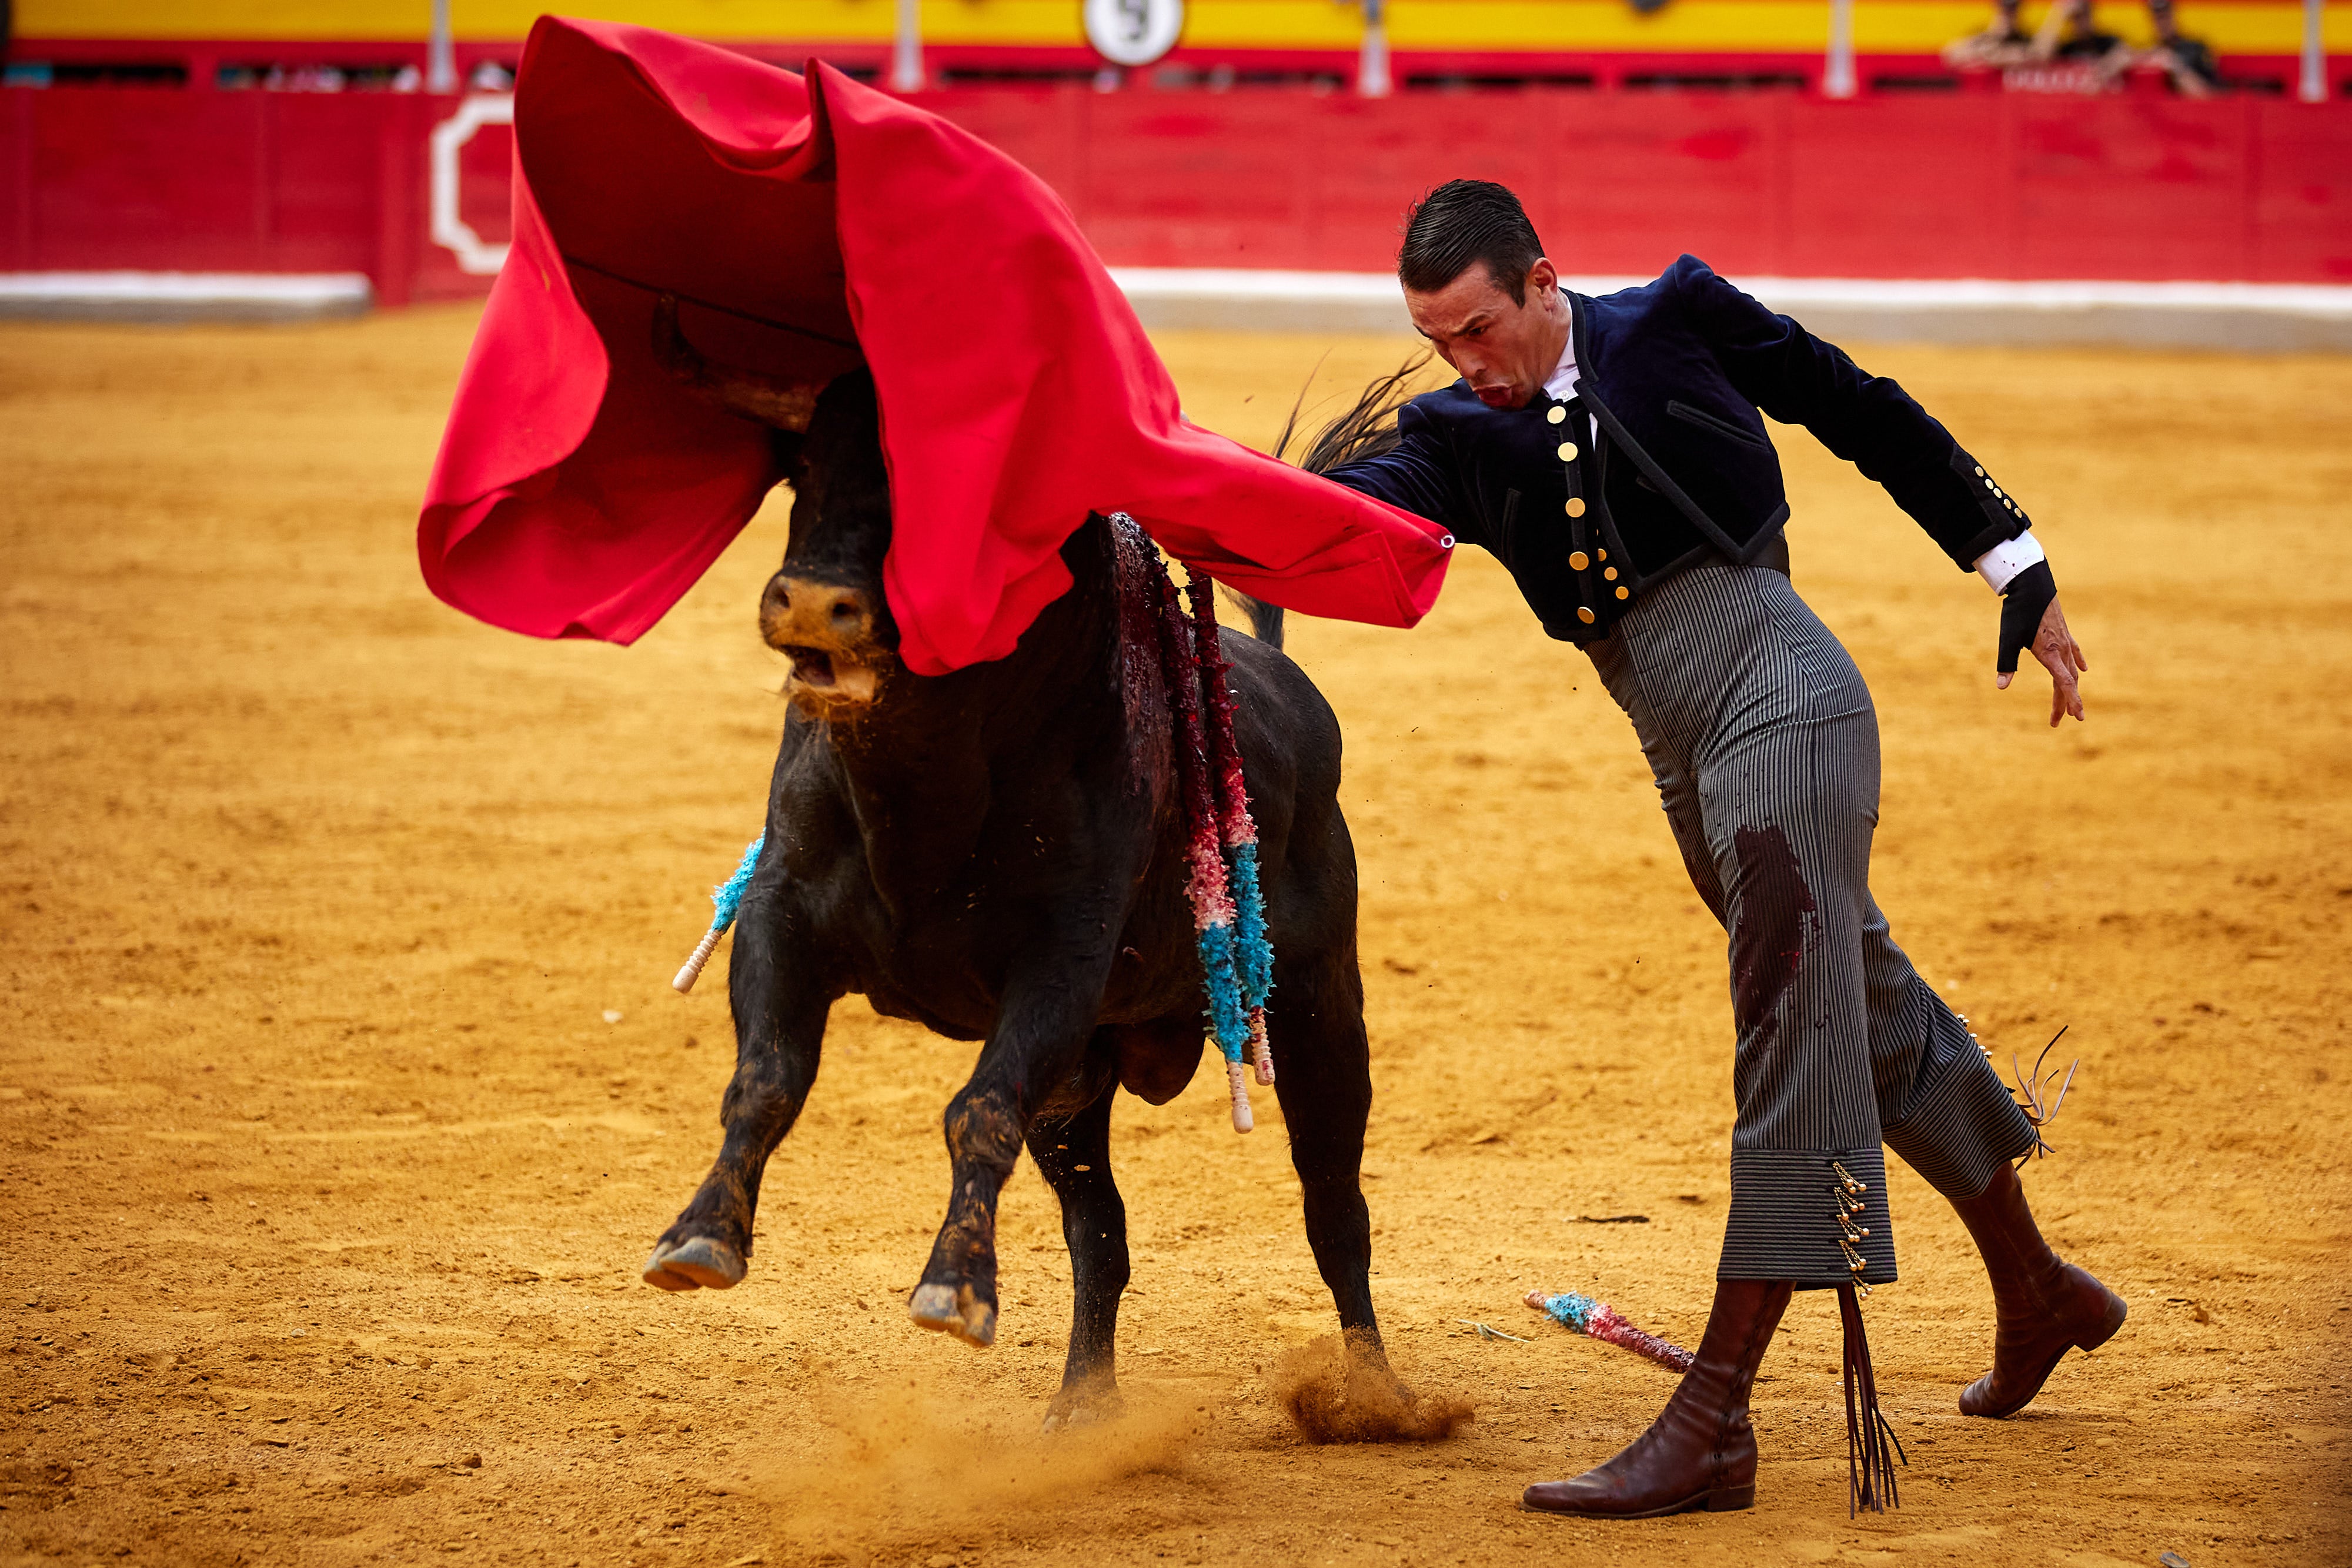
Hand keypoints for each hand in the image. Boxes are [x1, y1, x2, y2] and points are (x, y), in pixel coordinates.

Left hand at [1997, 595, 2087, 725]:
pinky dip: (2078, 663)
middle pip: (2067, 682)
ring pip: (2071, 670)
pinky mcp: (2064, 633)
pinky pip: (2075, 652)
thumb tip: (2001, 686)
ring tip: (2069, 705)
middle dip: (2065, 703)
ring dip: (2070, 688)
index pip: (2064, 684)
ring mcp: (2065, 641)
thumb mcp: (2008, 639)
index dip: (2071, 702)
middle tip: (2060, 722)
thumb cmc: (2017, 612)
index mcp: (2049, 653)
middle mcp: (2062, 649)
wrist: (2031, 585)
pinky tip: (2084, 671)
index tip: (2077, 717)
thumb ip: (2006, 664)